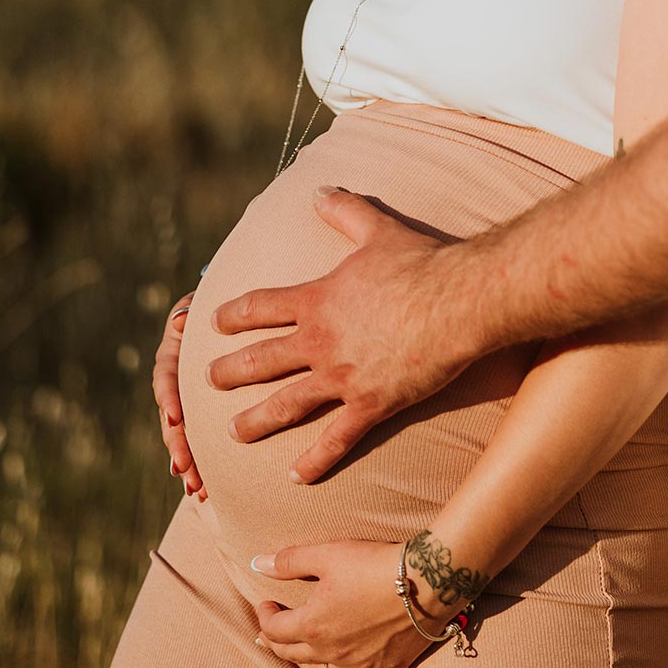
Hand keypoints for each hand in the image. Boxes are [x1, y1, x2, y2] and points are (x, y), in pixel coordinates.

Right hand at [151, 293, 204, 498]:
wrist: (232, 321)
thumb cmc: (218, 309)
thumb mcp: (202, 304)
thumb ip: (191, 312)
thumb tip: (180, 320)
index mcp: (172, 356)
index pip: (166, 378)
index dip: (169, 397)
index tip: (175, 417)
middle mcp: (175, 384)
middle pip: (171, 418)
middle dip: (177, 444)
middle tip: (184, 468)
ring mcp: (186, 404)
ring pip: (182, 438)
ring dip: (187, 463)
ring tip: (196, 489)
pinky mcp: (201, 419)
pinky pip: (199, 444)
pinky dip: (200, 467)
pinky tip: (204, 492)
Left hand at [207, 190, 484, 482]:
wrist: (458, 301)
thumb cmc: (421, 262)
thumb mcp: (377, 229)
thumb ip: (344, 210)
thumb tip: (319, 189)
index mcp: (317, 300)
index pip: (260, 307)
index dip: (234, 315)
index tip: (213, 322)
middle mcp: (319, 342)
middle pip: (261, 360)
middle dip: (230, 371)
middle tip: (208, 381)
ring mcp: (341, 377)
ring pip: (285, 405)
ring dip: (255, 421)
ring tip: (232, 433)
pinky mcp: (370, 405)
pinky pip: (335, 439)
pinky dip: (315, 461)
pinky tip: (294, 478)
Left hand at [250, 539, 434, 667]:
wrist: (426, 581)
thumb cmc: (375, 565)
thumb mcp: (328, 554)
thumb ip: (290, 561)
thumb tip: (258, 564)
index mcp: (312, 626)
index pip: (274, 631)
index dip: (264, 617)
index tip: (265, 605)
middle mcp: (331, 653)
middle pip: (292, 655)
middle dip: (276, 641)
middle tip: (271, 631)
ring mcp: (358, 666)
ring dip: (305, 662)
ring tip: (301, 651)